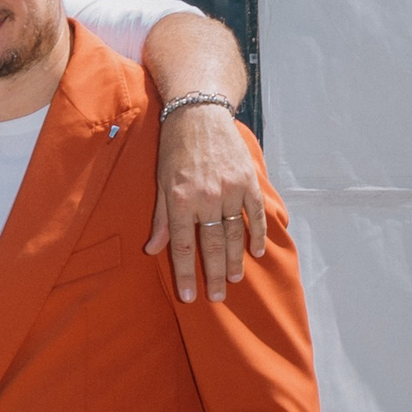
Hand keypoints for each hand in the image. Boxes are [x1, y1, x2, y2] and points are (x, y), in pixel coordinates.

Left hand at [149, 102, 266, 303]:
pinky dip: (258, 234)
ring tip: (233, 281)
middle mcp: (206, 198)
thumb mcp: (160, 182)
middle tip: (216, 298)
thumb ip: (160, 218)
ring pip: (234, 234)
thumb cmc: (174, 148)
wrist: (199, 113)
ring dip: (235, 260)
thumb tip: (153, 249)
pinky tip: (257, 252)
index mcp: (180, 200)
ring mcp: (231, 190)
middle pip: (211, 246)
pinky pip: (256, 214)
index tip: (190, 296)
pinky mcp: (248, 181)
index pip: (182, 246)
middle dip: (213, 276)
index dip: (185, 274)